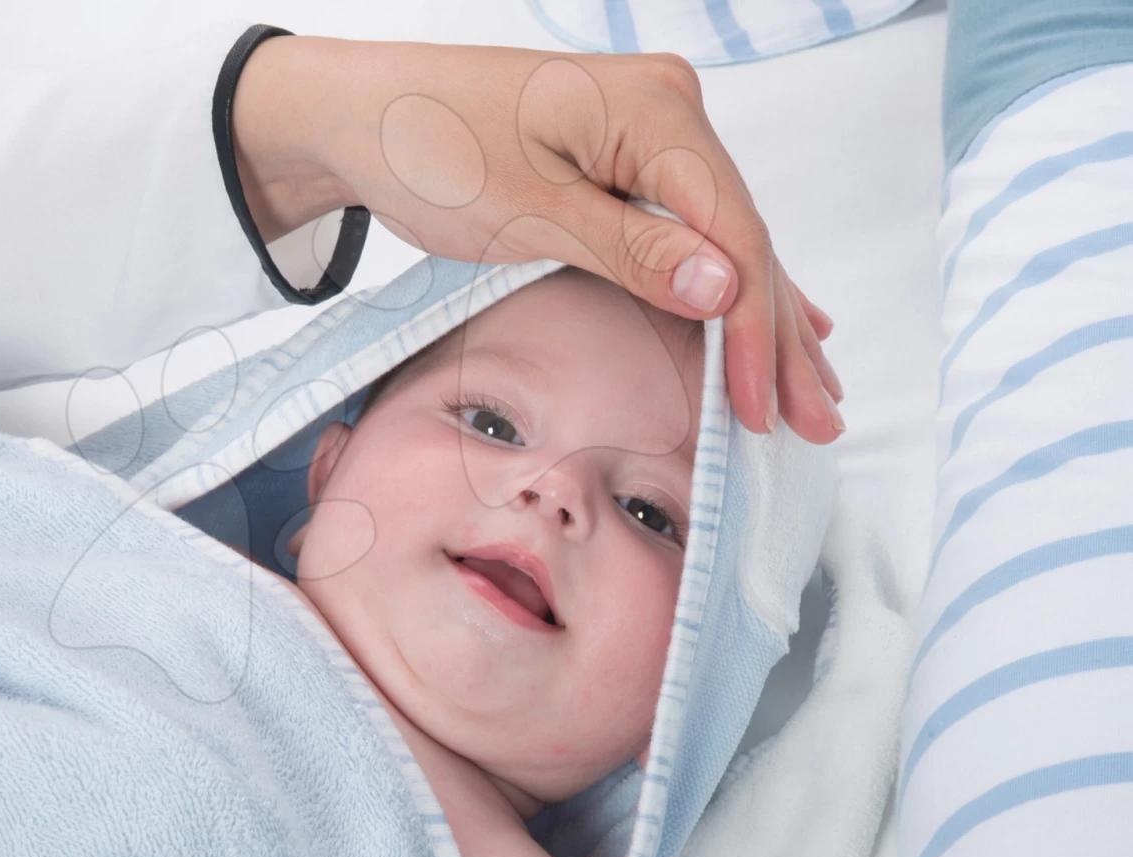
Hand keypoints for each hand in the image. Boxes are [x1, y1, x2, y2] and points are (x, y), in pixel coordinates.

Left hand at [231, 36, 844, 443]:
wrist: (363, 115)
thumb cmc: (430, 148)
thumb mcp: (529, 213)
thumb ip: (631, 253)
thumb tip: (726, 290)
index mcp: (654, 111)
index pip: (731, 235)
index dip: (752, 331)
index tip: (761, 408)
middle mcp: (667, 112)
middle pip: (742, 239)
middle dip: (777, 337)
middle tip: (819, 418)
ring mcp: (649, 132)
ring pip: (722, 241)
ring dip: (761, 320)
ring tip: (809, 389)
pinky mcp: (623, 157)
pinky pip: (689, 231)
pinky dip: (722, 286)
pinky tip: (774, 316)